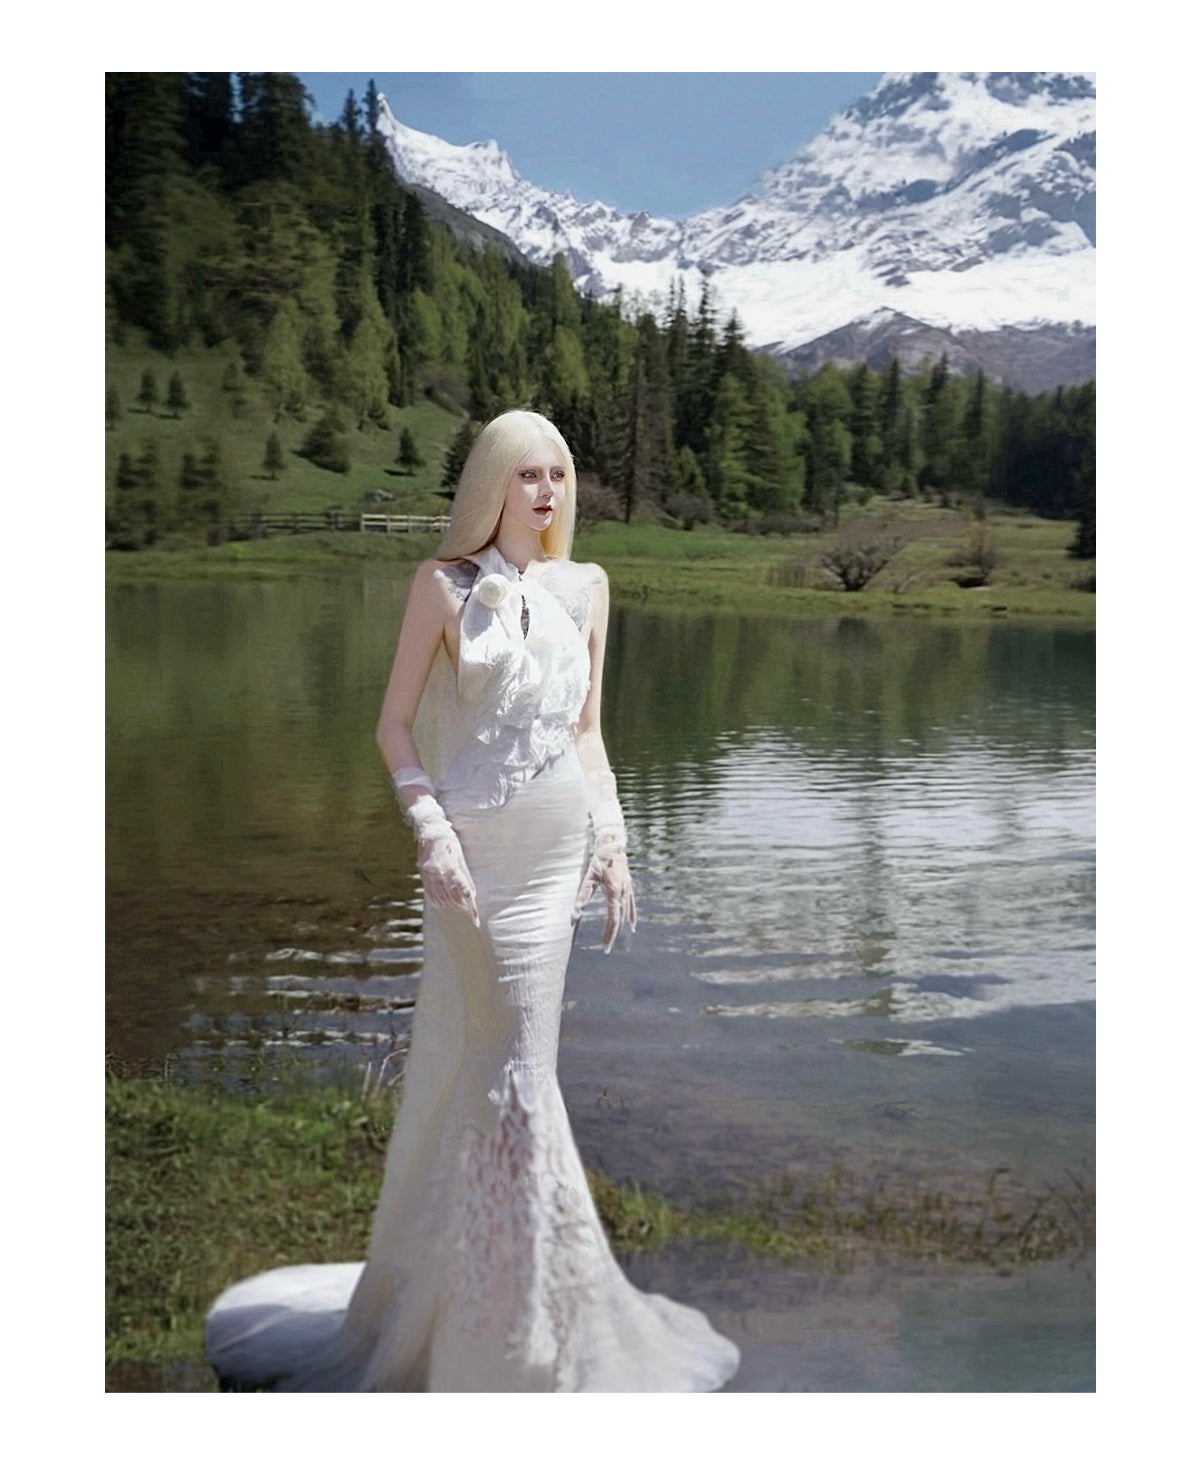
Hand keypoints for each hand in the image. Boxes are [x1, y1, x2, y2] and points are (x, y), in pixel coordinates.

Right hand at [418, 829, 479, 926]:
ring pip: (441, 899)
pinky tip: (444, 902)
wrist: (428, 829)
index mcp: (451, 866)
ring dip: (451, 905)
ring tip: (459, 906)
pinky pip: (430, 895)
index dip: (470, 907)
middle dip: (462, 906)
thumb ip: (464, 874)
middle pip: (452, 898)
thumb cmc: (449, 839)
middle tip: (469, 909)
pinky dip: (439, 902)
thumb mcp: (460, 853)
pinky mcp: (423, 875)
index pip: (463, 892)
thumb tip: (471, 893)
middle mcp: (439, 873)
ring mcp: (429, 875)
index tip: (476, 918)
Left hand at [572, 833, 636, 952]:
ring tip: (615, 939)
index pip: (613, 919)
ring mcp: (627, 889)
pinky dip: (631, 915)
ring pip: (626, 913)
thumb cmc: (599, 858)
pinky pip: (631, 904)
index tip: (604, 946)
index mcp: (614, 892)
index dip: (609, 934)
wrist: (613, 843)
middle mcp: (623, 892)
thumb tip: (575, 912)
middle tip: (605, 949)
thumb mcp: (589, 875)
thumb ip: (583, 894)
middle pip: (619, 918)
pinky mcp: (628, 885)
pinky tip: (632, 924)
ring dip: (621, 927)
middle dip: (612, 934)